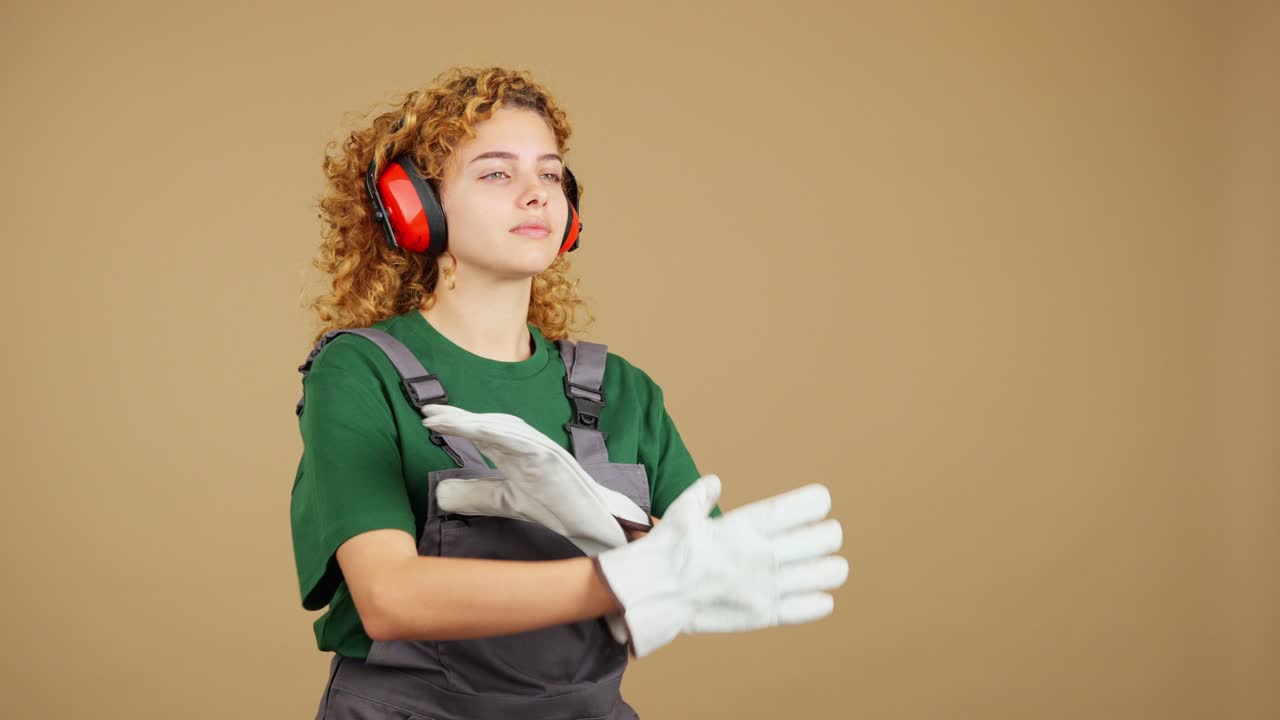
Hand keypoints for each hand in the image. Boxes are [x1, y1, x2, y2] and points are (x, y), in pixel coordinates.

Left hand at [420, 404, 651, 554]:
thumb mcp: (504, 501)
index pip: (482, 431)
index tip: (428, 418)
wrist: (590, 524)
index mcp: (515, 452)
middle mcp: (526, 444)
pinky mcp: (552, 457)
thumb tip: (440, 494)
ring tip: (446, 422)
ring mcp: (540, 447)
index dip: (456, 422)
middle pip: (490, 423)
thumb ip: (475, 494)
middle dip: (459, 417)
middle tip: (429, 413)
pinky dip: (501, 434)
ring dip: (474, 423)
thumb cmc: (554, 507)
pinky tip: (479, 430)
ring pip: (504, 428)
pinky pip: (523, 441)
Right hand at [593, 474, 847, 658]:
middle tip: (823, 536)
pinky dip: (820, 601)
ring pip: (827, 574)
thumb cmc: (664, 552)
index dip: (817, 502)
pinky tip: (819, 595)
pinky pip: (810, 608)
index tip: (820, 502)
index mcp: (745, 526)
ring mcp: (765, 586)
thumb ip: (701, 495)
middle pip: (824, 538)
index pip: (801, 507)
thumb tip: (714, 483)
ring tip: (826, 566)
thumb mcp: (681, 513)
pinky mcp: (763, 615)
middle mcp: (761, 554)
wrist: (650, 596)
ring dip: (831, 568)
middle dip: (828, 534)